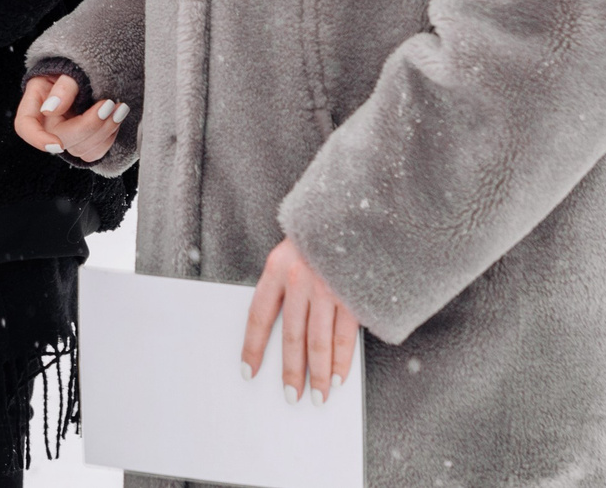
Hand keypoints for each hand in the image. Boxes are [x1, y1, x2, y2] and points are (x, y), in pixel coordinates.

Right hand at [12, 71, 128, 162]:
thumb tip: (50, 110)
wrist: (89, 72)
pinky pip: (96, 152)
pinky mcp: (83, 143)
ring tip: (119, 108)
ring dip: (105, 130)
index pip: (25, 126)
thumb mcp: (67, 69)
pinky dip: (110, 137)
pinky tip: (116, 119)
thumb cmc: (74, 68)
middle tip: (109, 104)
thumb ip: (63, 86)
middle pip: (62, 139)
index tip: (57, 143)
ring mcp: (66, 136)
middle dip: (90, 125)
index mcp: (35, 103)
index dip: (37, 139)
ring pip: (82, 149)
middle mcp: (48, 124)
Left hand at [242, 237, 358, 404]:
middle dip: (291, 371)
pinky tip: (338, 378)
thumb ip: (284, 284)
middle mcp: (300, 280)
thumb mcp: (291, 251)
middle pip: (292, 337)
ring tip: (318, 396)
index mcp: (277, 268)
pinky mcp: (355, 296)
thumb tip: (281, 327)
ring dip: (318, 375)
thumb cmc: (321, 234)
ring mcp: (329, 289)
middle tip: (291, 396)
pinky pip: (346, 337)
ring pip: (319, 343)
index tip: (248, 371)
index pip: (258, 316)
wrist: (357, 210)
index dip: (253, 347)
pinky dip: (342, 362)